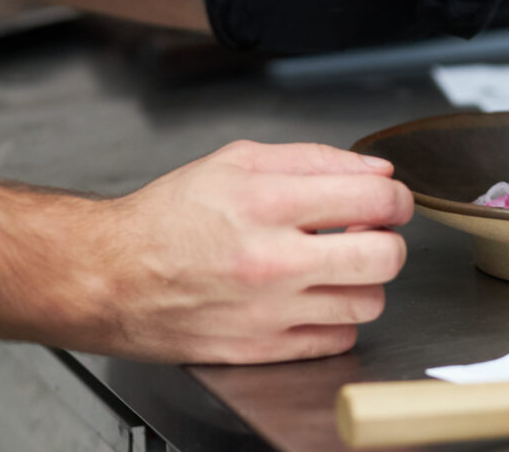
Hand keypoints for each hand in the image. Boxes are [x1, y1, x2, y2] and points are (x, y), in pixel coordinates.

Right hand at [0, 144, 412, 363]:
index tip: (391, 197)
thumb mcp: (238, 159)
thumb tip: (373, 169)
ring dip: (365, 279)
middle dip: (389, 237)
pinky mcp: (263, 349)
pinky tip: (316, 295)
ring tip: (340, 264)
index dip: (395, 195)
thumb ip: (313, 158)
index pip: (372, 197)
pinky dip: (338, 316)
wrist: (114, 275)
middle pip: (384, 255)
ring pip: (369, 302)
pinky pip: (338, 338)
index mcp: (267, 201)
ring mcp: (270, 310)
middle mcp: (273, 259)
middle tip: (373, 231)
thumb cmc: (172, 215)